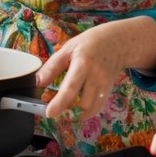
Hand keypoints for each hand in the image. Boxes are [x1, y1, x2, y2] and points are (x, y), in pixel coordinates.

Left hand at [34, 17, 155, 119]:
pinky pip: (96, 109)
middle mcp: (96, 77)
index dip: (60, 103)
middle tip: (53, 108)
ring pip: (90, 110)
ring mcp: (104, 86)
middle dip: (66, 110)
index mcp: (83, 64)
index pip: (71, 87)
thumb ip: (52, 66)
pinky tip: (75, 109)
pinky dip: (84, 113)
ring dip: (75, 114)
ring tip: (63, 109)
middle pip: (82, 104)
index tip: (49, 113)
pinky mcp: (108, 92)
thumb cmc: (89, 43)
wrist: (117, 43)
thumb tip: (38, 83)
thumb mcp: (67, 48)